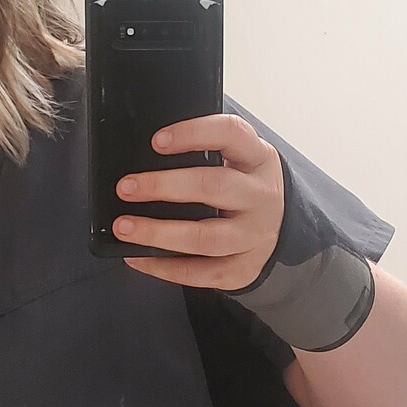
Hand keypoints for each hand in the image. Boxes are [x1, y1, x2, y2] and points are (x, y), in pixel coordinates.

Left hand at [114, 112, 283, 289]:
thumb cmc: (244, 184)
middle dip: (164, 186)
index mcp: (258, 158)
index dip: (193, 133)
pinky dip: (166, 268)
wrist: (281, 224)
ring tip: (125, 227)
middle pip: (214, 186)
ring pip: (206, 237)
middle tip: (126, 187)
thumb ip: (203, 153)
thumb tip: (143, 160)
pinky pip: (203, 273)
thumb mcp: (238, 157)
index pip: (231, 133)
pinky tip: (139, 258)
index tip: (157, 141)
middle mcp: (261, 196)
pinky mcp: (246, 267)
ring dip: (159, 233)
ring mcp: (256, 235)